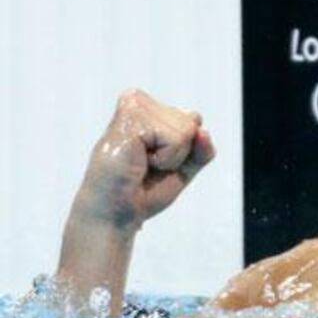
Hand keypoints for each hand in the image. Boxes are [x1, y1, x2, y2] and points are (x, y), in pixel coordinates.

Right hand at [71, 89, 215, 231]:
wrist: (114, 215)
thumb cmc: (142, 191)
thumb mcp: (184, 167)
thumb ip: (202, 149)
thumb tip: (203, 131)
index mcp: (147, 108)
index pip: (193, 119)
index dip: (184, 150)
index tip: (155, 162)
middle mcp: (137, 102)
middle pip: (192, 121)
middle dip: (179, 153)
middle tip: (147, 166)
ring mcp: (132, 109)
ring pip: (187, 129)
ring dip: (170, 158)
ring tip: (141, 165)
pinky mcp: (130, 121)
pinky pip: (176, 139)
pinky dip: (165, 159)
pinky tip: (138, 163)